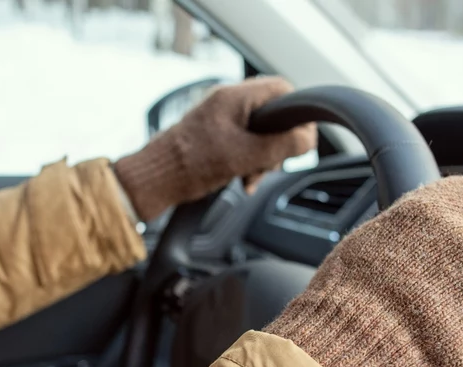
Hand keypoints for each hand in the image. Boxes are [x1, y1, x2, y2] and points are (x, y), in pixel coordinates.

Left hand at [114, 77, 316, 221]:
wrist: (154, 180)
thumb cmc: (190, 164)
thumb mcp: (245, 156)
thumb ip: (281, 146)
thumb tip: (309, 140)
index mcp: (235, 97)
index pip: (282, 89)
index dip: (296, 114)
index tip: (299, 139)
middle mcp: (227, 102)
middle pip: (272, 116)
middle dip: (276, 145)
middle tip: (268, 166)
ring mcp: (218, 119)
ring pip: (258, 134)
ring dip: (261, 158)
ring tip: (250, 178)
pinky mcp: (212, 137)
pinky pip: (242, 145)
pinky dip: (246, 162)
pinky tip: (241, 181)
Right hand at [264, 176, 462, 366]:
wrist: (361, 361)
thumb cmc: (345, 307)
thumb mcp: (358, 249)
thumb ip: (401, 237)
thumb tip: (409, 243)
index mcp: (437, 212)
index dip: (457, 218)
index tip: (443, 237)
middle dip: (460, 274)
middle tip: (421, 300)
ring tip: (421, 338)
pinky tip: (438, 361)